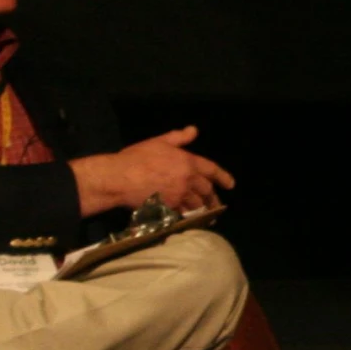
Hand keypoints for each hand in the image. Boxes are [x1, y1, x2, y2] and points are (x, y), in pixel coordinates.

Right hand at [70, 127, 233, 215]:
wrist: (120, 178)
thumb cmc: (137, 157)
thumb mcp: (159, 142)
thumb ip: (178, 137)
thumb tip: (194, 130)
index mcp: (188, 162)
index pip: (211, 169)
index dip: (223, 177)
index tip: (230, 185)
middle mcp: (187, 180)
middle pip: (207, 190)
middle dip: (213, 197)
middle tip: (217, 203)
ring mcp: (179, 196)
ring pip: (197, 204)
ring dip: (203, 209)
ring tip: (207, 214)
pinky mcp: (168, 208)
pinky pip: (183, 214)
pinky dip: (188, 216)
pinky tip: (190, 219)